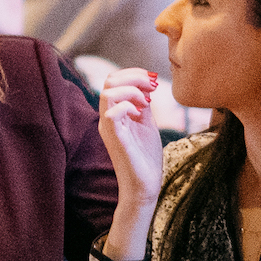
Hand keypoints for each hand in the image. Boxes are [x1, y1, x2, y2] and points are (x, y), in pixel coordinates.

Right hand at [96, 68, 165, 203]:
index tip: (153, 80)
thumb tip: (146, 87)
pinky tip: (141, 113)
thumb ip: (142, 106)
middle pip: (109, 82)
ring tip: (147, 102)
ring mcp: (109, 128)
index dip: (133, 74)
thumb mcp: (146, 124)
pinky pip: (112, 113)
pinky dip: (128, 105)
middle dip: (134, 77)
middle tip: (153, 86)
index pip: (113, 81)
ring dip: (131, 90)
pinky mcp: (115, 138)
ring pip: (108, 93)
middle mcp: (107, 118)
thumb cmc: (145, 158)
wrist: (144, 186)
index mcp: (114, 113)